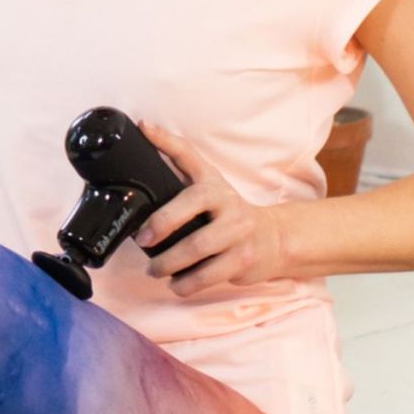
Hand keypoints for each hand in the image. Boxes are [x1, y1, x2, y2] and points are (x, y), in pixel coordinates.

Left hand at [134, 121, 287, 295]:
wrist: (271, 239)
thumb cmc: (227, 213)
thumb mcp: (207, 184)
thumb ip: (179, 162)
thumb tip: (145, 130)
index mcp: (212, 183)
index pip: (189, 157)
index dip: (166, 142)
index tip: (144, 130)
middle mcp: (227, 203)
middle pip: (188, 209)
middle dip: (160, 226)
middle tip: (142, 240)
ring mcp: (237, 233)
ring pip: (196, 249)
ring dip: (167, 264)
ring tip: (154, 270)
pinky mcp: (242, 260)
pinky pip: (206, 276)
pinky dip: (185, 283)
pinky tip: (176, 283)